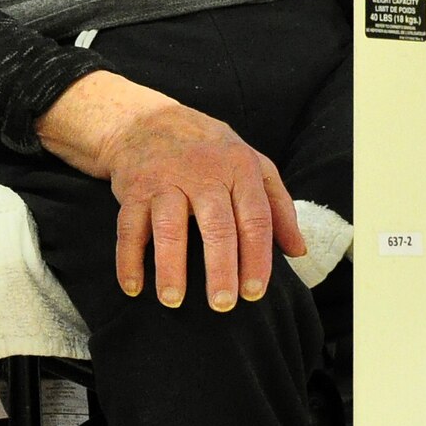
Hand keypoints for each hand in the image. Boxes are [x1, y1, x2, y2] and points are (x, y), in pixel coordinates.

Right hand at [36, 72, 305, 309]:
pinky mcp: (134, 190)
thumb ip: (277, 205)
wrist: (147, 121)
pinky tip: (133, 287)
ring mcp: (166, 181)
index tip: (255, 292)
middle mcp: (203, 173)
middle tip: (222, 305)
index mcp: (240, 169)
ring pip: (170, 228)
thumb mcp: (250, 164)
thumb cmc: (208, 150)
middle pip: (216, 226)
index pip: (255, 218)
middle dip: (220, 268)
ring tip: (173, 300)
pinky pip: (129, 228)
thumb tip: (297, 250)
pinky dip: (128, 259)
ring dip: (170, 267)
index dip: (257, 257)